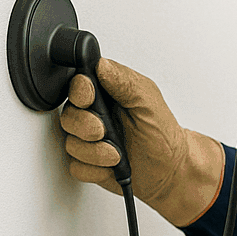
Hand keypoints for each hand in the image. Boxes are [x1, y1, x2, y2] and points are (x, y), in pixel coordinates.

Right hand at [57, 57, 223, 225]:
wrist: (168, 168)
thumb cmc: (162, 133)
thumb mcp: (148, 101)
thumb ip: (124, 81)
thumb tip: (102, 65)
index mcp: (107, 94)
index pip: (77, 84)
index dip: (79, 92)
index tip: (90, 99)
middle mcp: (95, 114)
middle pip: (68, 116)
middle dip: (85, 127)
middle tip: (103, 131)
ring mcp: (89, 139)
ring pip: (71, 144)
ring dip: (94, 153)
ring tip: (116, 154)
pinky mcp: (88, 163)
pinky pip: (77, 167)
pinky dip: (95, 170)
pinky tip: (110, 166)